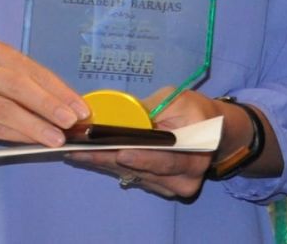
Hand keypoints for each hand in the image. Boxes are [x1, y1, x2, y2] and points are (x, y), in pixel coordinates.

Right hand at [0, 41, 87, 147]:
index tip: (81, 108)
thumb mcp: (10, 81)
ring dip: (36, 125)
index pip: (35, 71)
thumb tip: (73, 109)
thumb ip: (37, 90)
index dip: (61, 91)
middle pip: (19, 86)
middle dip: (49, 105)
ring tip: (57, 138)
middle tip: (72, 121)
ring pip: (6, 110)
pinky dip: (18, 135)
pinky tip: (35, 141)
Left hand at [65, 89, 217, 198]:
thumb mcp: (180, 100)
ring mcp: (169, 187)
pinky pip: (130, 177)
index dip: (144, 158)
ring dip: (103, 164)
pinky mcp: (156, 187)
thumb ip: (153, 110)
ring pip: (132, 175)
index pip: (169, 160)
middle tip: (80, 151)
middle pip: (143, 171)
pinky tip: (88, 156)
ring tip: (76, 151)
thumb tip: (120, 117)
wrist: (211, 130)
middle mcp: (184, 178)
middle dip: (109, 160)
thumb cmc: (195, 111)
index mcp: (196, 155)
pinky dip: (108, 166)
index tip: (120, 153)